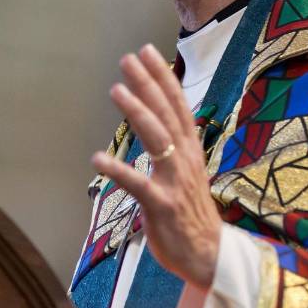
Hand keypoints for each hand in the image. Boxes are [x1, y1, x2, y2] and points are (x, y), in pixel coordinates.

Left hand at [90, 43, 221, 288]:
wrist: (209, 255)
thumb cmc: (191, 213)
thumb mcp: (187, 172)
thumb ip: (174, 147)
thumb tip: (158, 122)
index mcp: (190, 150)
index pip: (178, 105)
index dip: (163, 78)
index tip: (148, 52)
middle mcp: (185, 159)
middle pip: (166, 114)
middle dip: (147, 84)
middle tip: (128, 59)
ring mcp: (174, 181)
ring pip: (156, 139)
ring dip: (136, 112)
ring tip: (116, 89)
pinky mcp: (161, 205)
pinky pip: (138, 184)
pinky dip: (118, 170)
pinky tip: (97, 158)